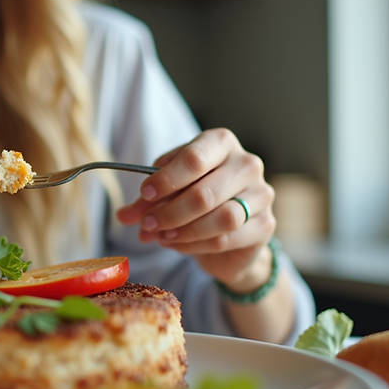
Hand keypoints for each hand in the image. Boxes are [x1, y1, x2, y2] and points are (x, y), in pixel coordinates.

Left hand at [115, 128, 276, 291]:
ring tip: (161, 235)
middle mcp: (246, 164)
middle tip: (147, 224)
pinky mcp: (265, 226)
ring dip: (183, 230)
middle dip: (169, 212)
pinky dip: (195, 245)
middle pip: (204, 192)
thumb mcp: (168, 192)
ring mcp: (261, 194)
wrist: (231, 231)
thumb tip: (122, 215)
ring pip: (220, 218)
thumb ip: (146, 202)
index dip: (166, 179)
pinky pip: (226, 239)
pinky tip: (178, 244)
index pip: (194, 158)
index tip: (144, 194)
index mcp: (221, 143)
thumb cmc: (197, 199)